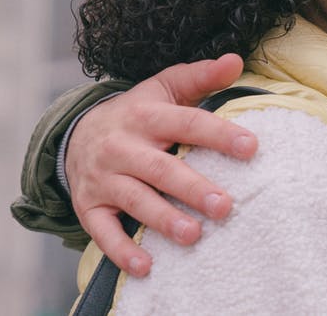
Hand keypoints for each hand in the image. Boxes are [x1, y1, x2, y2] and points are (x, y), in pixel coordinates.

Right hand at [67, 53, 253, 276]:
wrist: (75, 135)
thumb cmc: (137, 113)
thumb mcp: (164, 89)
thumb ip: (200, 76)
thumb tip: (236, 60)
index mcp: (146, 116)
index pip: (187, 123)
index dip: (219, 134)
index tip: (252, 147)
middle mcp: (122, 146)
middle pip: (161, 168)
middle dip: (193, 188)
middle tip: (226, 206)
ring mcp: (103, 178)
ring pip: (135, 200)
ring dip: (163, 220)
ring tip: (193, 235)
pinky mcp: (89, 207)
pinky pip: (103, 232)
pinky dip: (122, 251)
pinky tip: (147, 266)